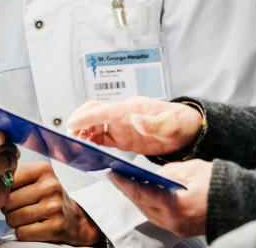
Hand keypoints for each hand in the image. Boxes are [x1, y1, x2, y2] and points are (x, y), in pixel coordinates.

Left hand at [2, 161, 102, 244]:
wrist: (74, 219)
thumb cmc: (47, 198)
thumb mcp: (36, 179)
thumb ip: (16, 177)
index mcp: (44, 169)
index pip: (8, 181)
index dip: (5, 191)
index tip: (15, 193)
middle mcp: (51, 186)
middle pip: (8, 202)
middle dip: (9, 209)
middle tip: (21, 208)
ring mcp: (54, 207)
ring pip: (12, 219)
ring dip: (15, 222)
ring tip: (28, 217)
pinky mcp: (55, 227)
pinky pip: (22, 233)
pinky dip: (23, 232)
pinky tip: (34, 226)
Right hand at [68, 97, 202, 155]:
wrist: (188, 130)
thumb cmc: (182, 123)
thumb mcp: (172, 124)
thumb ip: (154, 122)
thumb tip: (135, 118)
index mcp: (133, 108)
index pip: (104, 110)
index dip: (86, 117)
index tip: (72, 123)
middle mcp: (124, 114)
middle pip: (94, 112)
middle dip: (79, 120)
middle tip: (68, 135)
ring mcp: (122, 125)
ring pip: (95, 124)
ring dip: (82, 131)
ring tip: (73, 143)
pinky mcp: (123, 137)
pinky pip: (102, 136)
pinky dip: (90, 140)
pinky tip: (85, 147)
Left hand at [109, 159, 210, 237]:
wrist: (240, 203)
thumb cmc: (219, 185)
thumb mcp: (193, 169)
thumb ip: (170, 172)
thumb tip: (157, 175)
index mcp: (173, 205)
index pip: (141, 192)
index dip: (124, 183)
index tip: (113, 174)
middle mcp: (172, 220)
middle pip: (142, 205)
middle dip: (129, 191)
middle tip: (118, 177)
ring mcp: (176, 228)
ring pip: (149, 213)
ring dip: (139, 199)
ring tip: (131, 184)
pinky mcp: (181, 229)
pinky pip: (158, 217)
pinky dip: (150, 205)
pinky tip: (149, 195)